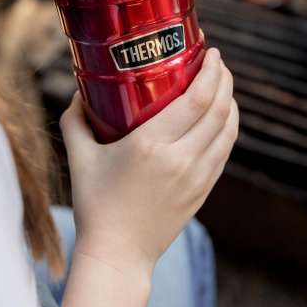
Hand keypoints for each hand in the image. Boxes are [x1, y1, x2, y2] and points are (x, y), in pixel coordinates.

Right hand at [60, 48, 237, 276]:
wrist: (118, 253)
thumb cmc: (96, 204)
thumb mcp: (79, 158)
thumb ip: (75, 120)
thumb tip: (78, 93)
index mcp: (151, 145)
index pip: (197, 99)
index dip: (212, 71)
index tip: (211, 52)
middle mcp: (181, 159)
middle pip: (219, 109)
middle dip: (225, 78)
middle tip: (218, 62)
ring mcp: (196, 176)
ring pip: (229, 129)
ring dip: (231, 101)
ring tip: (223, 84)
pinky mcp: (204, 190)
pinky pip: (226, 150)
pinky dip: (229, 127)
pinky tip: (224, 116)